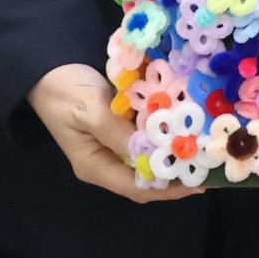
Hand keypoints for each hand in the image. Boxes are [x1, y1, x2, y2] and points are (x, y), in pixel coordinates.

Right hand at [27, 64, 199, 201]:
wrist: (48, 69)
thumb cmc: (64, 91)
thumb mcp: (91, 111)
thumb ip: (118, 133)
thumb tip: (150, 153)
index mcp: (94, 165)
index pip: (136, 188)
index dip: (168, 188)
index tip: (199, 182)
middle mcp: (106, 160)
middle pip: (147, 178)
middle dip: (178, 174)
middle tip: (210, 165)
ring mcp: (114, 144)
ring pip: (151, 158)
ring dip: (176, 154)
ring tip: (206, 149)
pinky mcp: (121, 127)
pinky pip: (148, 137)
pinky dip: (167, 134)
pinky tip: (188, 126)